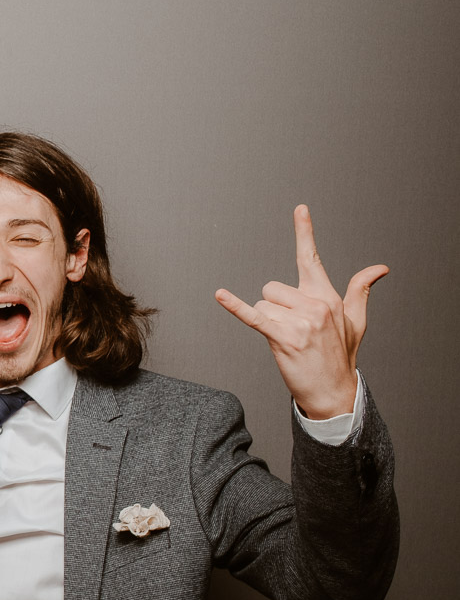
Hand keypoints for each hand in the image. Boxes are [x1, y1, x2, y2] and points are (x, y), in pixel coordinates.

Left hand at [215, 205, 387, 418]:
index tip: (299, 208)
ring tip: (288, 341)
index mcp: (328, 296)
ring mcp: (301, 322)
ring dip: (268, 323)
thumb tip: (380, 268)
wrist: (333, 391)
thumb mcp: (356, 320)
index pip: (312, 258)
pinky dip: (235, 307)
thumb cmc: (340, 355)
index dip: (305, 232)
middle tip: (292, 330)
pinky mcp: (283, 338)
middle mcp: (316, 304)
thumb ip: (360, 290)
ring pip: (263, 305)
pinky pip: (254, 317)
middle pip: (272, 288)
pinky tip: (220, 295)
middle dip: (275, 308)